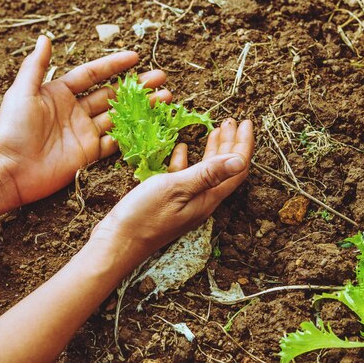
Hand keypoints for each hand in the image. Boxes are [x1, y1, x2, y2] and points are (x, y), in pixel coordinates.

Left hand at [0, 36, 170, 205]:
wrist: (12, 170)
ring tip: (166, 97)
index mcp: (60, 92)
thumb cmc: (13, 129)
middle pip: (112, 93)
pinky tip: (152, 124)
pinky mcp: (90, 153)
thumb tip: (45, 38)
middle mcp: (76, 110)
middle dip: (137, 85)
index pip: (93, 74)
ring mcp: (85, 132)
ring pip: (120, 115)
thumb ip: (36, 66)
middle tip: (161, 77)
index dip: (114, 65)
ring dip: (142, 106)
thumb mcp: (22, 93)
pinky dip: (133, 133)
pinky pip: (115, 141)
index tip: (135, 57)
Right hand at [91, 119, 253, 256]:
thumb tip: (240, 160)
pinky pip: (185, 177)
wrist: (117, 242)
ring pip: (206, 171)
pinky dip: (187, 160)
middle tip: (232, 121)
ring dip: (212, 149)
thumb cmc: (145, 215)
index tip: (246, 122)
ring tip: (215, 129)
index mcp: (208, 198)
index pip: (236, 169)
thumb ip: (208, 173)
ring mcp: (186, 201)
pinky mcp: (169, 201)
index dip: (243, 145)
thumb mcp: (177, 188)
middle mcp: (201, 200)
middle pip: (224, 169)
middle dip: (230, 143)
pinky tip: (183, 148)